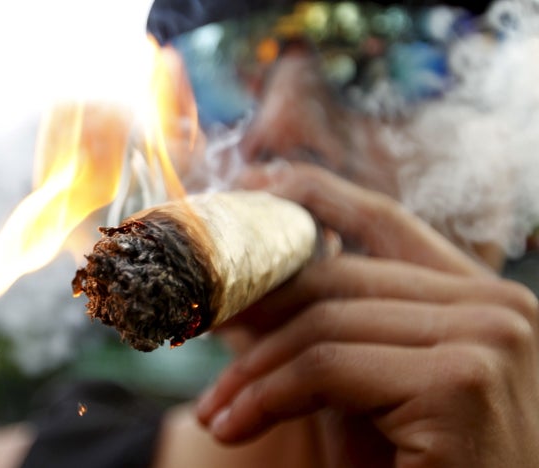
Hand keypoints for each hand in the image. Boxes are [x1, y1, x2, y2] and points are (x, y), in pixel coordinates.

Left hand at [197, 163, 538, 466]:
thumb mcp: (364, 388)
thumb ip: (329, 331)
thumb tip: (251, 285)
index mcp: (482, 298)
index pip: (383, 222)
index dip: (311, 196)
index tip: (248, 193)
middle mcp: (499, 306)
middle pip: (339, 277)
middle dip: (257, 307)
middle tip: (200, 330)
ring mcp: (488, 339)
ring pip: (324, 322)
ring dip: (253, 370)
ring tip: (215, 411)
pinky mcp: (461, 385)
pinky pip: (325, 367)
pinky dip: (265, 396)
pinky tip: (233, 428)